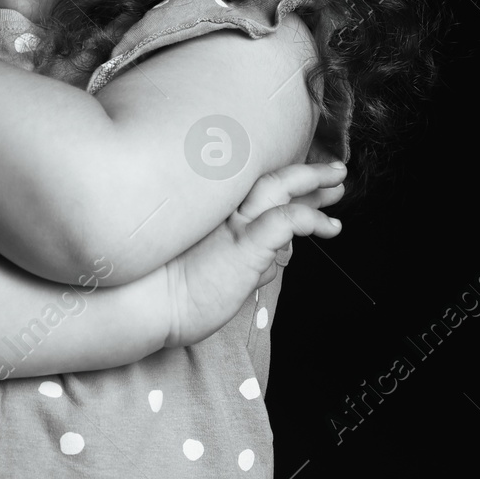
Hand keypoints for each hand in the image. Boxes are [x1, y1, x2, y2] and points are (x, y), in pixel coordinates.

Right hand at [162, 161, 346, 348]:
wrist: (140, 305)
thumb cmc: (169, 295)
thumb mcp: (216, 272)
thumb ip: (246, 261)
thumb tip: (276, 260)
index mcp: (212, 216)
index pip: (256, 191)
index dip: (284, 184)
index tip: (306, 185)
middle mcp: (221, 212)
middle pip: (271, 180)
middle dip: (307, 175)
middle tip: (335, 173)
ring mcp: (232, 224)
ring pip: (281, 188)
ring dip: (314, 184)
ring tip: (339, 186)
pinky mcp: (243, 242)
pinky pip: (286, 220)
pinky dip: (308, 218)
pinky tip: (326, 225)